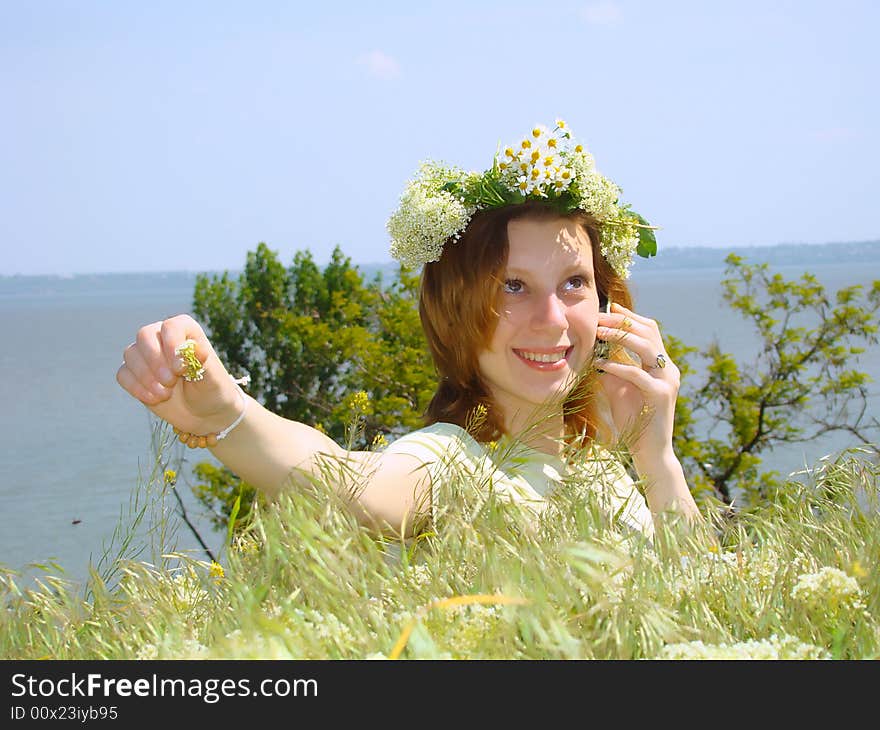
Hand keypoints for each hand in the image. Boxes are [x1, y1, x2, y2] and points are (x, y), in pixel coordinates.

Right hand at [115, 314, 240, 434]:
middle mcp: (163, 337)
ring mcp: (147, 355)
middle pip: (144, 335)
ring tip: (166, 394)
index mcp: (186, 331)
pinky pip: (123, 374)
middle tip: (170, 382)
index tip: (181, 369)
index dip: (172, 346)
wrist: (203, 413)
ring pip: (131, 354)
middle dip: (155, 362)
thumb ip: (202, 362)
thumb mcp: (212, 378)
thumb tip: (196, 348)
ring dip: (147, 378)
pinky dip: (137, 388)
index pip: (171, 326)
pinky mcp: (135, 373)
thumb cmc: (212, 390)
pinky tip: (155, 398)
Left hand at [594, 302, 679, 462]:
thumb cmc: (632, 419)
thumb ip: (612, 367)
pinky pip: (638, 374)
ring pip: (648, 347)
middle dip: (622, 321)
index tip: (608, 308)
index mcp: (662, 364)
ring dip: (620, 336)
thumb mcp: (619, 387)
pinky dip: (617, 366)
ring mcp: (668, 381)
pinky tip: (600, 364)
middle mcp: (669, 369)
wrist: (649, 451)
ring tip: (598, 332)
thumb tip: (594, 347)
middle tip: (598, 317)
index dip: (630, 316)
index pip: (649, 330)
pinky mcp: (661, 395)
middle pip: (649, 332)